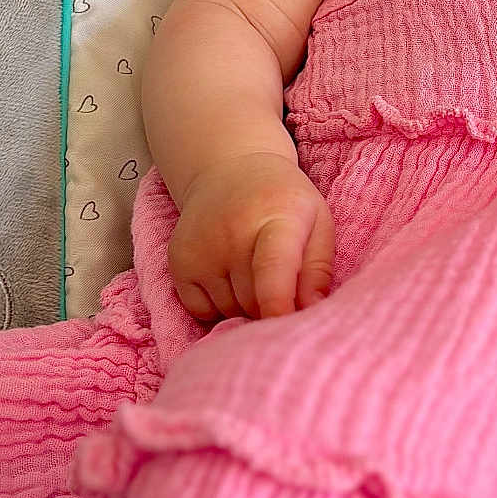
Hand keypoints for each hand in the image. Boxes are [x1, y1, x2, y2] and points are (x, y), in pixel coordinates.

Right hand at [167, 152, 334, 321]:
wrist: (230, 170)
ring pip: (229, 310)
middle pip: (254, 301)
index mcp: (277, 219)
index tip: (285, 326)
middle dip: (273, 307)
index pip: (273, 268)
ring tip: (256, 274)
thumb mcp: (318, 223)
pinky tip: (230, 279)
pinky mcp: (178, 263)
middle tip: (284, 288)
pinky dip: (219, 307)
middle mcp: (232, 234)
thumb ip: (318, 269)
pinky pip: (201, 311)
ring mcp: (201, 250)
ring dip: (247, 308)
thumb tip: (313, 310)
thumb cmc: (284, 202)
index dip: (279, 304)